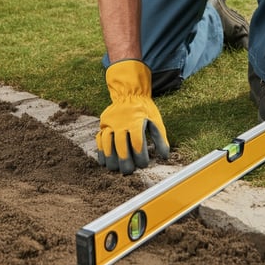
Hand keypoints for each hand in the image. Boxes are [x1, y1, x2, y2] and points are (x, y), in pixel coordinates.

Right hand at [96, 59, 169, 174]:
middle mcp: (122, 121)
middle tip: (128, 171)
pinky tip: (104, 161)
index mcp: (137, 121)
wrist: (130, 93)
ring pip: (107, 142)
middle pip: (121, 144)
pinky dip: (100, 151)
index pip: (137, 142)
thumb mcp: (156, 121)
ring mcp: (111, 122)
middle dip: (124, 160)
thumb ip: (160, 138)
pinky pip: (99, 138)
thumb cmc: (145, 110)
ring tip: (114, 168)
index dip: (140, 156)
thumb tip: (165, 156)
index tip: (143, 165)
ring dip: (110, 157)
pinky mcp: (103, 123)